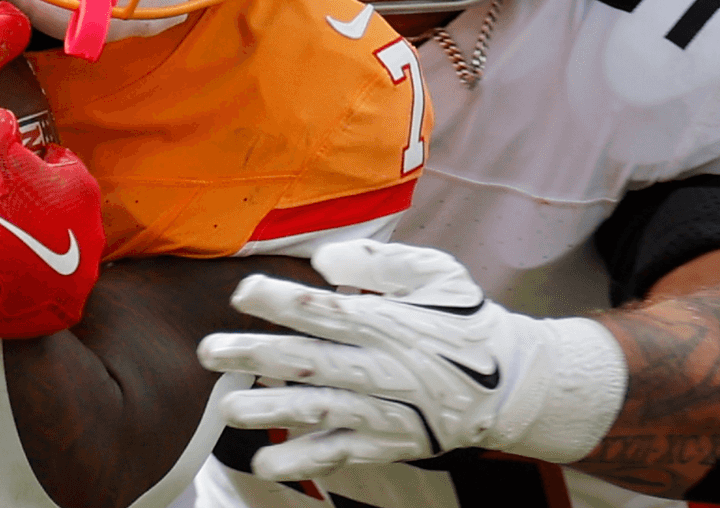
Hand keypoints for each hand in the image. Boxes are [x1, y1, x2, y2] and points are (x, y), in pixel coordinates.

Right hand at [0, 107, 104, 403]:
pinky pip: (53, 289)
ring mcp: (81, 277)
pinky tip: (8, 274)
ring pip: (65, 253)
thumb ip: (6, 125)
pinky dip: (35, 281)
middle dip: (43, 208)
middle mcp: (92, 234)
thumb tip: (10, 126)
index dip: (35, 165)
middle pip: (69, 212)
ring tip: (4, 245)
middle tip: (6, 210)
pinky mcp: (65, 308)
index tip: (12, 173)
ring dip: (41, 246)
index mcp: (80, 188)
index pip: (64, 166)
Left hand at [197, 239, 627, 479]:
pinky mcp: (383, 442)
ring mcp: (381, 410)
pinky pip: (339, 454)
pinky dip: (302, 460)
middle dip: (256, 355)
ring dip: (271, 410)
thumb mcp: (438, 274)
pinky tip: (265, 460)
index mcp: (388, 322)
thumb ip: (382, 264)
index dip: (283, 300)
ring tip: (228, 409)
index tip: (242, 291)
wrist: (510, 385)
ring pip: (318, 411)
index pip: (327, 311)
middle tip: (209, 351)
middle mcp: (380, 368)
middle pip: (310, 361)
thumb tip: (323, 258)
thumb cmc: (463, 320)